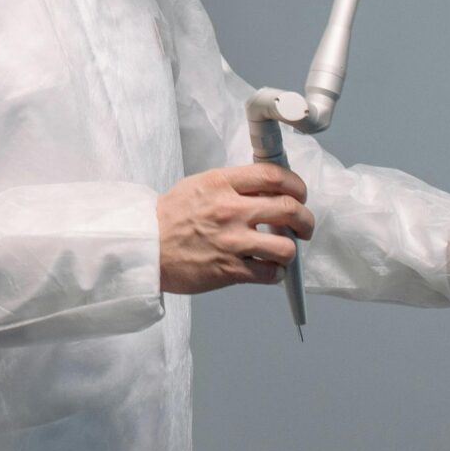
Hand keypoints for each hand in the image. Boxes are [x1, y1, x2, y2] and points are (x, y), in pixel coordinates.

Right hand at [157, 163, 315, 294]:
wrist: (144, 247)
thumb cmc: (168, 217)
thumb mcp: (199, 185)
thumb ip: (232, 185)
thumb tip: (265, 190)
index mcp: (222, 183)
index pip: (274, 176)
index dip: (297, 185)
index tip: (299, 194)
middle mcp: (230, 210)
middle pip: (290, 209)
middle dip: (305, 220)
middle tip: (303, 226)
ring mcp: (231, 241)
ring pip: (286, 247)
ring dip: (291, 251)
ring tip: (283, 252)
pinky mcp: (229, 270)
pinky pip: (269, 274)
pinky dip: (275, 273)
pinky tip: (267, 269)